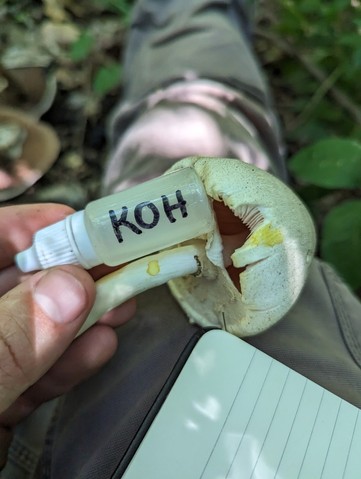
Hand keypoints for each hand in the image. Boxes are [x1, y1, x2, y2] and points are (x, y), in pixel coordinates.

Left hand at [0, 204, 135, 466]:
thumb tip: (68, 290)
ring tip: (118, 305)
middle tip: (112, 269)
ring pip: (28, 332)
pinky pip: (32, 374)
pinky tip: (98, 346)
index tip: (77, 225)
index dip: (25, 228)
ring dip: (78, 320)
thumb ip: (5, 340)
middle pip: (9, 287)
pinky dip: (68, 362)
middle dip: (66, 278)